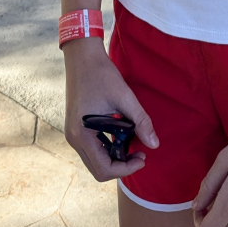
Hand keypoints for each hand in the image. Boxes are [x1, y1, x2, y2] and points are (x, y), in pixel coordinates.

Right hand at [63, 39, 158, 181]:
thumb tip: (155, 145)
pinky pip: (92, 149)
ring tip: (133, 145)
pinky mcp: (76, 128)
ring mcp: (73, 134)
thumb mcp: (124, 97)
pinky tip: (121, 136)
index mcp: (82, 135)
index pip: (104, 169)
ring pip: (95, 161)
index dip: (126, 169)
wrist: (82, 56)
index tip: (143, 157)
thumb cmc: (101, 74)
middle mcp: (74, 139)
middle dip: (121, 167)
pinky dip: (107, 149)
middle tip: (140, 154)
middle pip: (98, 170)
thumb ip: (140, 121)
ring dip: (115, 159)